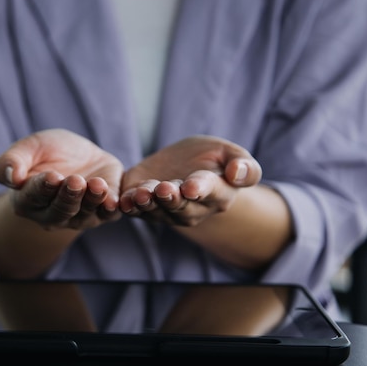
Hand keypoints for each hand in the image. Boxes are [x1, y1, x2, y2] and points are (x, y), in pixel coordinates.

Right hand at [0, 129, 123, 229]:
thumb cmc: (48, 152)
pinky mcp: (104, 211)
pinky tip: (113, 200)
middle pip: (60, 210)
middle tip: (75, 180)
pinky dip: (110, 208)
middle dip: (68, 196)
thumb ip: (13, 160)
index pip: (32, 197)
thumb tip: (11, 177)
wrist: (79, 155)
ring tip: (96, 184)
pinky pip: (108, 214)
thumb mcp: (29, 148)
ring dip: (91, 200)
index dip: (41, 188)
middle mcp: (52, 215)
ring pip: (85, 214)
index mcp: (27, 200)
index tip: (51, 176)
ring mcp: (79, 217)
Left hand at [120, 135, 261, 225]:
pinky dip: (129, 205)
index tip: (192, 186)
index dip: (201, 189)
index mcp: (218, 195)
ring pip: (156, 210)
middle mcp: (192, 209)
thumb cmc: (214, 159)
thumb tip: (238, 173)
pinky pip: (136, 209)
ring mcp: (167, 211)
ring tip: (141, 193)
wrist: (185, 164)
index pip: (211, 193)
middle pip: (181, 206)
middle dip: (171, 198)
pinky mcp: (143, 207)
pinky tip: (123, 199)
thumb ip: (244, 165)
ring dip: (148, 203)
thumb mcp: (231, 154)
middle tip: (164, 189)